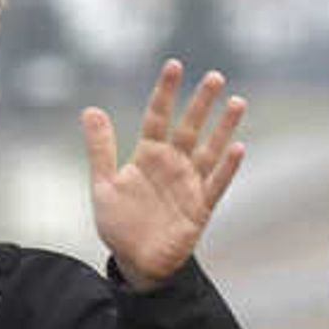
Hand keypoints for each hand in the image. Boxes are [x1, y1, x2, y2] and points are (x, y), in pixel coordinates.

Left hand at [85, 63, 248, 288]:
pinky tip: (238, 148)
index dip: (165, 92)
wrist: (136, 263)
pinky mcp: (200, 208)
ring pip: (209, 150)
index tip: (174, 65)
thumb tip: (90, 109)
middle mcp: (173, 164)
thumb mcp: (103, 185)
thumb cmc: (120, 224)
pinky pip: (216, 184)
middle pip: (189, 127)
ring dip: (223, 128)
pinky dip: (227, 168)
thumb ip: (101, 149)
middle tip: (214, 76)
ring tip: (237, 102)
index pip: (158, 116)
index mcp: (148, 155)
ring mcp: (189, 184)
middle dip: (201, 103)